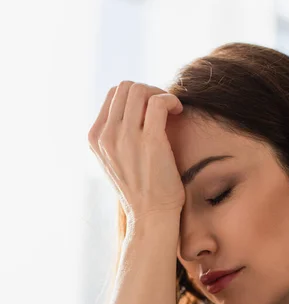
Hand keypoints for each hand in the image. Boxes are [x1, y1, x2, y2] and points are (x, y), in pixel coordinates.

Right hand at [88, 81, 185, 227]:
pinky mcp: (150, 141)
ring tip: (171, 109)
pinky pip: (159, 102)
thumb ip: (116, 135)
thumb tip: (134, 106)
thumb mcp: (115, 160)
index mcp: (95, 138)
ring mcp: (126, 137)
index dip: (135, 96)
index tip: (150, 109)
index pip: (113, 95)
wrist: (151, 216)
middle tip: (163, 107)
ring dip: (160, 93)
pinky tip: (178, 111)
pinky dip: (171, 100)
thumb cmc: (140, 189)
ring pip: (141, 90)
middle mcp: (106, 135)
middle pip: (126, 87)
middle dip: (148, 91)